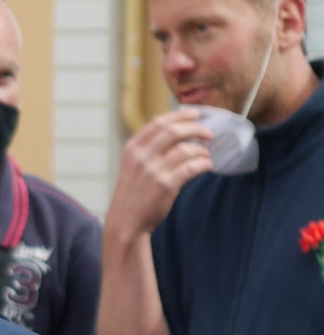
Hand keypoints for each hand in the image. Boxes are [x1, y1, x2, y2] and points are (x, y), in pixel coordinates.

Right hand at [107, 109, 213, 239]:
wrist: (126, 221)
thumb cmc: (134, 192)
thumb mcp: (134, 165)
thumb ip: (150, 148)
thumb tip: (179, 130)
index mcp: (133, 148)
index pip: (159, 122)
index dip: (180, 115)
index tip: (196, 114)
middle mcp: (141, 156)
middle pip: (174, 131)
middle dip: (196, 128)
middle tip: (208, 133)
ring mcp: (153, 170)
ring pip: (187, 149)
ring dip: (202, 150)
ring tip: (205, 155)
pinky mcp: (166, 184)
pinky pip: (193, 167)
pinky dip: (204, 164)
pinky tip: (207, 165)